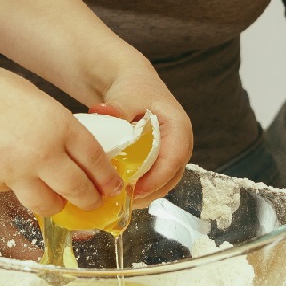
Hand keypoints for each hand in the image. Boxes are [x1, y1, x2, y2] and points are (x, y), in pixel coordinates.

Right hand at [0, 60, 117, 217]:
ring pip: (48, 205)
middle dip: (90, 201)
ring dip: (57, 205)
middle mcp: (43, 152)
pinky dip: (20, 190)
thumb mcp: (36, 100)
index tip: (113, 187)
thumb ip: (57, 126)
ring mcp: (16, 172)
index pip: (95, 161)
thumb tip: (73, 151)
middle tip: (92, 202)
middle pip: (78, 190)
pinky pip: (16, 194)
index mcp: (59, 125)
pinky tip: (14, 175)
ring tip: (57, 199)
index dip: (107, 179)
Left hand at [93, 66, 193, 201]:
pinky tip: (122, 192)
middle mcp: (181, 143)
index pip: (175, 157)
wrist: (132, 85)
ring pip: (164, 181)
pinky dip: (141, 189)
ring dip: (146, 193)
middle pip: (172, 175)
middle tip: (125, 199)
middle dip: (150, 190)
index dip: (158, 177)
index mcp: (179, 127)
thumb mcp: (126, 96)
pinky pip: (155, 179)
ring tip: (122, 200)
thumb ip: (118, 108)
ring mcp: (172, 153)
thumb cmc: (133, 89)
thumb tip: (104, 113)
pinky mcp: (161, 160)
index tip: (137, 189)